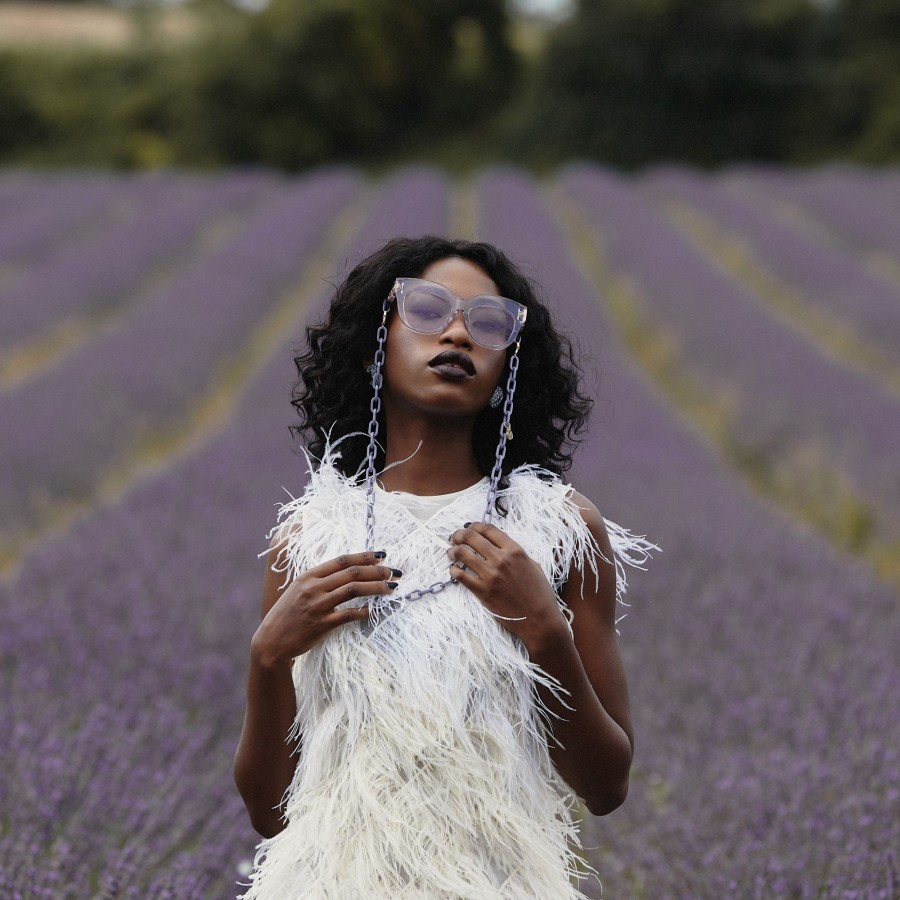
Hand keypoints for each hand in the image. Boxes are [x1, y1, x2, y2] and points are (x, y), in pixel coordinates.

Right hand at [252, 550, 399, 666]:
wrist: (271, 642)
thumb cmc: (287, 615)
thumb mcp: (299, 590)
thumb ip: (320, 581)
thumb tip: (347, 572)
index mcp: (308, 576)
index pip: (341, 560)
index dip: (364, 556)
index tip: (382, 555)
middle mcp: (313, 588)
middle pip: (351, 573)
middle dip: (376, 571)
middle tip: (393, 572)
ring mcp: (317, 605)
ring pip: (353, 589)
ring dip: (376, 587)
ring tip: (392, 587)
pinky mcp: (322, 624)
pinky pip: (349, 614)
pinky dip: (365, 611)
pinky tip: (376, 609)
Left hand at [447, 523, 567, 650]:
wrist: (539, 620)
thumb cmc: (540, 594)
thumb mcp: (533, 566)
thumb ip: (517, 554)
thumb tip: (501, 546)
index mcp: (515, 550)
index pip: (488, 529)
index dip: (475, 526)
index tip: (469, 528)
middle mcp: (501, 559)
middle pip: (471, 537)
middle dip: (459, 535)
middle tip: (455, 538)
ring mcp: (490, 575)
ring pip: (462, 554)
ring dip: (453, 551)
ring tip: (451, 553)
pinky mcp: (482, 591)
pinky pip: (460, 576)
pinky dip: (453, 570)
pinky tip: (454, 570)